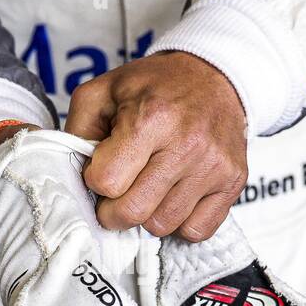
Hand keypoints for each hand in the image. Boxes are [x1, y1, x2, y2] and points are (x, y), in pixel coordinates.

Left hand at [65, 51, 246, 242]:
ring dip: (147, 215)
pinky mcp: (233, 182)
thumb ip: (77, 131)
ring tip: (148, 188)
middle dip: (113, 210)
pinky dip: (180, 223)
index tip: (103, 168)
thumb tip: (72, 176)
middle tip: (117, 193)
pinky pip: (196, 230)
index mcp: (151, 118)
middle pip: (133, 212)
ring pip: (162, 226)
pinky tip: (173, 197)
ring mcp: (213, 167)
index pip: (107, 182)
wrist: (214, 75)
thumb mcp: (103, 91)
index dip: (95, 180)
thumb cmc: (155, 86)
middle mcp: (186, 145)